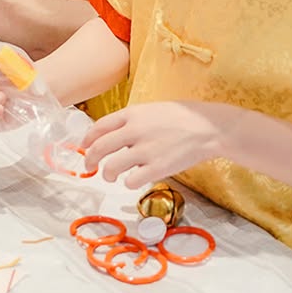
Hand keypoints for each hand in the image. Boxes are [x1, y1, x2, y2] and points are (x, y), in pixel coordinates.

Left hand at [81, 100, 224, 187]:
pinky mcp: (157, 168)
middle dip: (90, 159)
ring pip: (111, 167)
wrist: (206, 127)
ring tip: (111, 176)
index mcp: (132, 114)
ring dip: (107, 174)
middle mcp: (134, 131)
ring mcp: (145, 150)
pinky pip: (131, 181)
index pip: (99, 126)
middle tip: (89, 166)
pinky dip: (128, 183)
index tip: (84, 146)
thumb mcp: (150, 109)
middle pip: (99, 148)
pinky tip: (134, 179)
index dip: (87, 138)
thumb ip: (130, 120)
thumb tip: (110, 134)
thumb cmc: (180, 117)